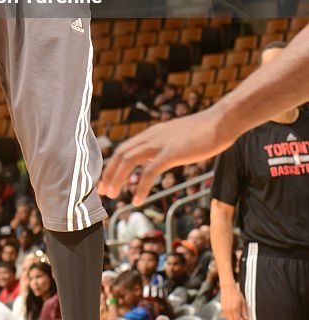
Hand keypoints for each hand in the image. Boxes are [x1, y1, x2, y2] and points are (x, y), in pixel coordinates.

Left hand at [98, 110, 228, 203]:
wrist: (219, 123)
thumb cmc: (203, 132)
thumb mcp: (177, 138)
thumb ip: (165, 146)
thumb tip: (158, 157)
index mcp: (152, 134)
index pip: (125, 148)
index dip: (113, 164)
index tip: (107, 180)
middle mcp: (151, 136)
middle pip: (121, 154)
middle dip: (109, 172)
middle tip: (103, 191)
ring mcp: (160, 144)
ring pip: (129, 161)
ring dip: (118, 178)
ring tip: (112, 195)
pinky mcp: (170, 153)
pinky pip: (149, 172)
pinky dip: (140, 186)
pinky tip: (137, 200)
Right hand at [220, 282, 247, 319]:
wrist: (227, 286)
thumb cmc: (235, 292)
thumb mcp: (242, 302)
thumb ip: (244, 312)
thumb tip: (247, 318)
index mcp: (235, 309)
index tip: (244, 319)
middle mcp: (229, 310)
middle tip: (241, 318)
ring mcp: (224, 309)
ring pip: (229, 319)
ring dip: (233, 318)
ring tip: (237, 316)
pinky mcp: (222, 308)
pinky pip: (226, 315)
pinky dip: (229, 316)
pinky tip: (233, 313)